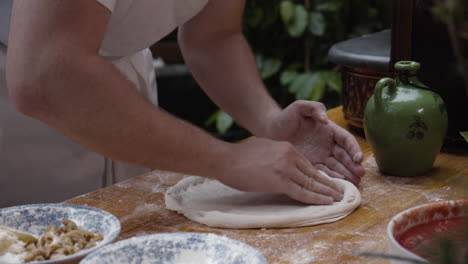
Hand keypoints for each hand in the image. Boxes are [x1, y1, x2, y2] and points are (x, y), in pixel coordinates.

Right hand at [218, 138, 342, 204]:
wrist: (227, 159)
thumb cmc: (241, 156)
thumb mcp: (266, 148)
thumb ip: (279, 155)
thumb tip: (285, 165)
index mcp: (287, 148)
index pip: (308, 164)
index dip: (320, 175)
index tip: (328, 182)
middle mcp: (290, 156)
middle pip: (314, 173)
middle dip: (329, 184)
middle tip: (341, 191)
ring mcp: (286, 169)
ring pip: (312, 182)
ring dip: (327, 192)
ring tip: (338, 198)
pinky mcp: (280, 181)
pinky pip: (303, 192)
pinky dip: (316, 198)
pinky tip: (326, 202)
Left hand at [265, 100, 364, 183]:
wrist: (271, 130)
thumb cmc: (286, 116)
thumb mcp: (300, 107)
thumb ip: (315, 108)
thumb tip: (325, 120)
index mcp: (330, 130)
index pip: (346, 140)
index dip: (354, 148)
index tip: (358, 157)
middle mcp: (328, 145)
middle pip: (345, 156)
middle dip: (353, 165)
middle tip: (361, 174)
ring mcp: (320, 156)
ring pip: (336, 167)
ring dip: (346, 175)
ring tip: (354, 183)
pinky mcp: (310, 165)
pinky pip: (323, 173)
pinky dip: (330, 179)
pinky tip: (336, 185)